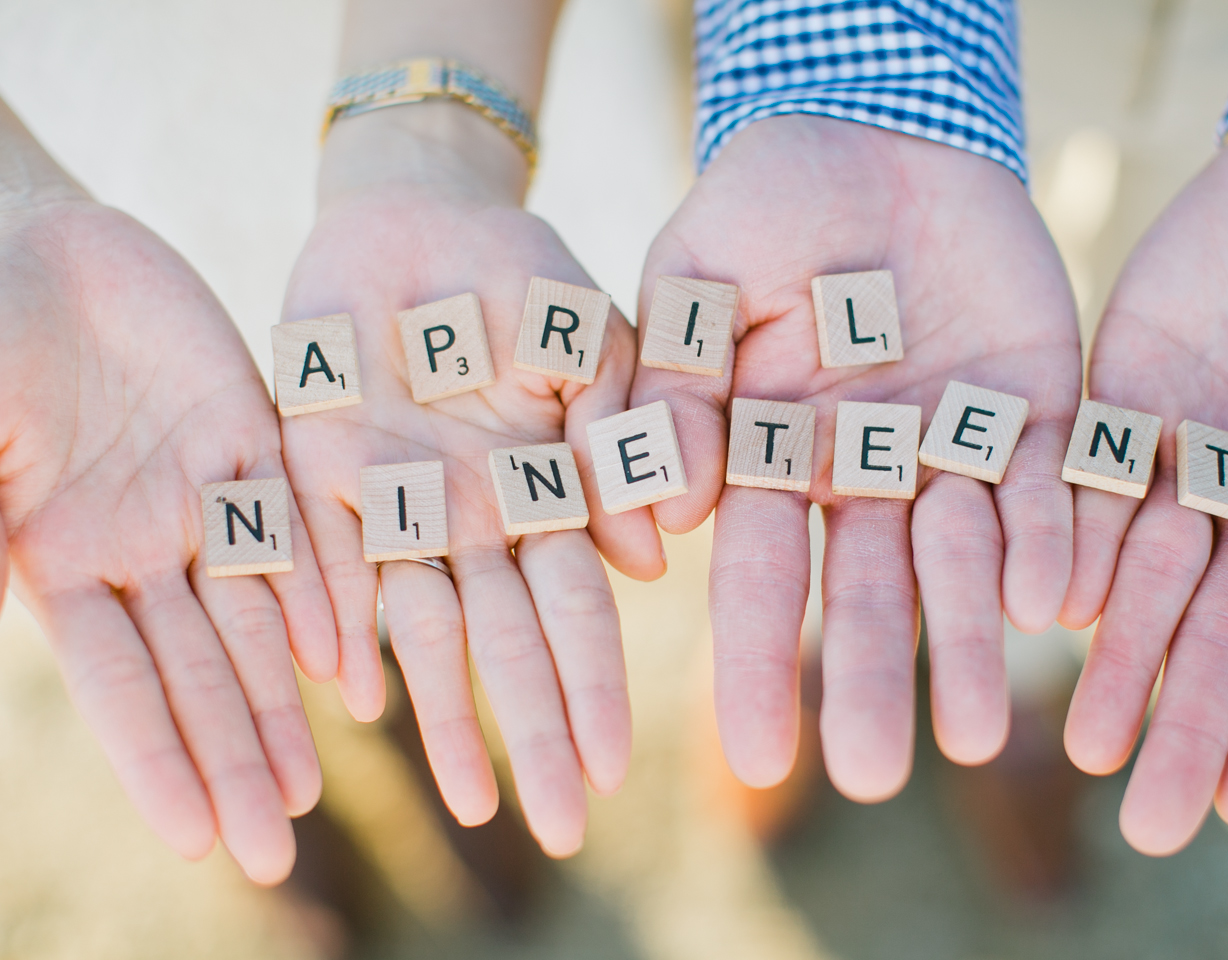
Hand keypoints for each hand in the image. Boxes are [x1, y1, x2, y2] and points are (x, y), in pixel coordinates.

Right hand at [0, 145, 335, 881]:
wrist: (24, 239)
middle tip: (277, 845)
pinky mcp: (252, 433)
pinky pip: (298, 519)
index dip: (160, 760)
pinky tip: (348, 651)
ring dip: (286, 695)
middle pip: (200, 670)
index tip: (201, 839)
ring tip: (317, 780)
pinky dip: (323, 583)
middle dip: (235, 755)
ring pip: (258, 612)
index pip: (119, 686)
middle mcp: (140, 548)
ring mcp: (201, 495)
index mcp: (59, 562)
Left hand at [280, 106, 661, 855]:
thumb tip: (651, 559)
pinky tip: (358, 698)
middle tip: (566, 828)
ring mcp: (399, 506)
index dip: (597, 682)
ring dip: (448, 715)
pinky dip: (342, 626)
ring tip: (471, 806)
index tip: (618, 761)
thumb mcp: (589, 333)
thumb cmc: (519, 270)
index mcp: (551, 488)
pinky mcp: (320, 477)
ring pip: (424, 627)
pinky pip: (328, 563)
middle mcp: (479, 518)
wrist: (413, 216)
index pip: (579, 605)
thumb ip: (622, 432)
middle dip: (537, 731)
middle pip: (511, 640)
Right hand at [631, 116, 1080, 798]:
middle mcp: (865, 476)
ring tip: (976, 737)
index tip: (758, 758)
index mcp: (774, 459)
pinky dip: (1050, 539)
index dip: (760, 663)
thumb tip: (668, 519)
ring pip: (962, 558)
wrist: (877, 129)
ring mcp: (950, 448)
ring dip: (968, 638)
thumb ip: (677, 388)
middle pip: (869, 591)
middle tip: (880, 778)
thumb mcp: (695, 280)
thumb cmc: (764, 201)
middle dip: (872, 677)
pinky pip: (1047, 485)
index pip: (762, 579)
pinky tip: (1054, 602)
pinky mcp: (1032, 410)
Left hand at [1061, 124, 1227, 853]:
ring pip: (1151, 572)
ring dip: (1122, 658)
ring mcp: (1193, 453)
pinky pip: (1096, 475)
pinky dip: (1076, 539)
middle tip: (1146, 820)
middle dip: (1185, 717)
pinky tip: (1050, 608)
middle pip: (1219, 627)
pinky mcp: (1128, 396)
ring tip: (1084, 747)